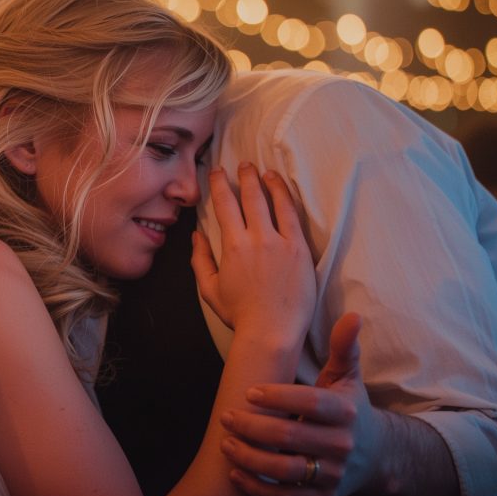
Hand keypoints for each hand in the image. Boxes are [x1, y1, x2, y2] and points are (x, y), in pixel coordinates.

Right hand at [192, 164, 314, 345]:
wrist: (271, 331)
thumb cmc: (240, 314)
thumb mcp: (209, 289)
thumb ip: (200, 259)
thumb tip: (196, 235)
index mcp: (232, 247)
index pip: (224, 205)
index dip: (220, 185)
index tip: (218, 172)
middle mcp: (256, 239)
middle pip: (249, 197)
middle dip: (244, 177)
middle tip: (243, 164)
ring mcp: (280, 242)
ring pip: (272, 202)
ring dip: (267, 182)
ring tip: (264, 171)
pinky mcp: (300, 250)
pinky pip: (293, 217)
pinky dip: (286, 198)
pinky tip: (283, 189)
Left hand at [219, 313, 385, 495]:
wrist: (374, 455)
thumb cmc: (348, 408)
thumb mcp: (347, 377)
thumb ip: (343, 348)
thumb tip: (352, 316)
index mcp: (346, 412)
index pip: (310, 403)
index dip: (278, 397)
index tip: (250, 391)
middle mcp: (342, 445)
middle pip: (291, 436)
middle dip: (253, 427)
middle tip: (226, 417)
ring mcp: (333, 474)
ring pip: (285, 470)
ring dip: (250, 458)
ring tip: (226, 442)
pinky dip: (258, 487)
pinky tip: (237, 472)